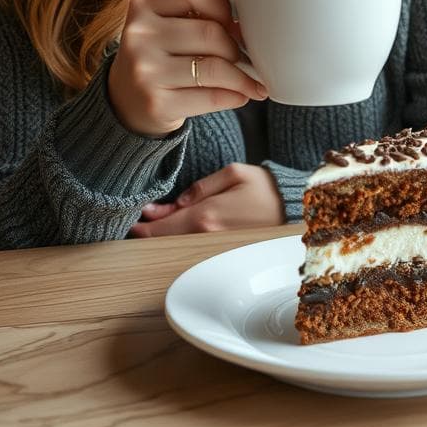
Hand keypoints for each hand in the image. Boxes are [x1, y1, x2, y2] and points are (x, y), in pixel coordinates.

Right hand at [107, 0, 266, 136]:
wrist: (127, 99)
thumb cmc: (162, 46)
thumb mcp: (172, 11)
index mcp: (143, 4)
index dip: (222, 4)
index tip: (232, 20)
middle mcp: (138, 35)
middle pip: (210, 33)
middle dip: (236, 46)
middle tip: (246, 55)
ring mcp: (144, 71)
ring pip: (214, 68)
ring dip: (243, 76)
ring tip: (253, 80)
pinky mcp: (155, 104)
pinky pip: (211, 97)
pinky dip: (235, 96)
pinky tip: (241, 95)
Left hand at [129, 163, 283, 236]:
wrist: (296, 211)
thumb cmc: (267, 189)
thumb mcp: (234, 174)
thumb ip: (201, 187)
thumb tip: (174, 203)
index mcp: (206, 216)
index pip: (160, 227)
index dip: (140, 225)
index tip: (130, 219)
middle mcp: (206, 237)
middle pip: (164, 241)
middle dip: (148, 232)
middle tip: (137, 221)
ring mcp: (215, 249)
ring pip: (177, 247)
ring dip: (163, 237)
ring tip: (154, 223)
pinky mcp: (223, 253)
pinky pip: (193, 249)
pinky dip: (180, 241)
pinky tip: (177, 231)